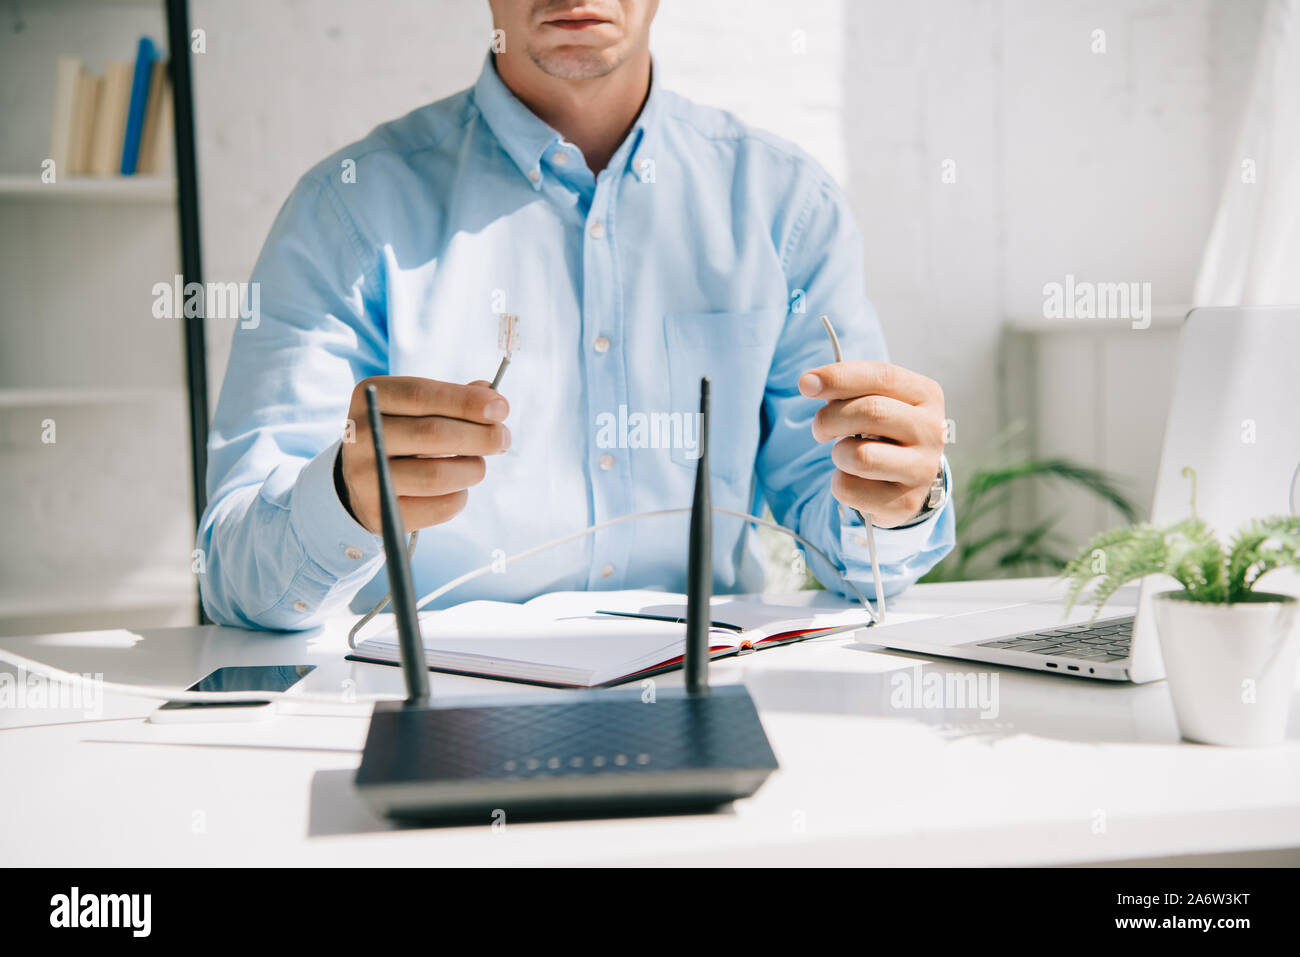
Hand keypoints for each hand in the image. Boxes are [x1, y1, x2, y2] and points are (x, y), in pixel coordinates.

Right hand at [339, 376, 509, 533]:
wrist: (362, 480)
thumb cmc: (404, 435)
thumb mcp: (418, 407)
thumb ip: (454, 400)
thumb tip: (494, 401)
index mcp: (371, 398)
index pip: (421, 395)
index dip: (467, 401)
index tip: (501, 408)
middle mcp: (360, 436)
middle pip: (433, 434)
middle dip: (481, 436)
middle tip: (503, 438)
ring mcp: (365, 478)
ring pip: (438, 475)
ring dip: (473, 469)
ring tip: (477, 464)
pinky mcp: (378, 514)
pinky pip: (439, 507)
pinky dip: (460, 496)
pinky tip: (457, 487)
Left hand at [798, 361, 945, 527]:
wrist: (908, 480)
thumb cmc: (883, 431)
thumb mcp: (874, 400)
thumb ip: (847, 388)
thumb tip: (810, 382)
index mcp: (926, 395)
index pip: (882, 377)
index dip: (839, 377)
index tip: (805, 383)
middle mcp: (932, 430)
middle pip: (871, 412)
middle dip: (830, 418)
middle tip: (820, 429)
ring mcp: (923, 468)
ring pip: (860, 456)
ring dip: (838, 454)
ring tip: (845, 455)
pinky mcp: (906, 502)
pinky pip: (850, 489)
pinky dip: (840, 483)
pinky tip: (855, 480)